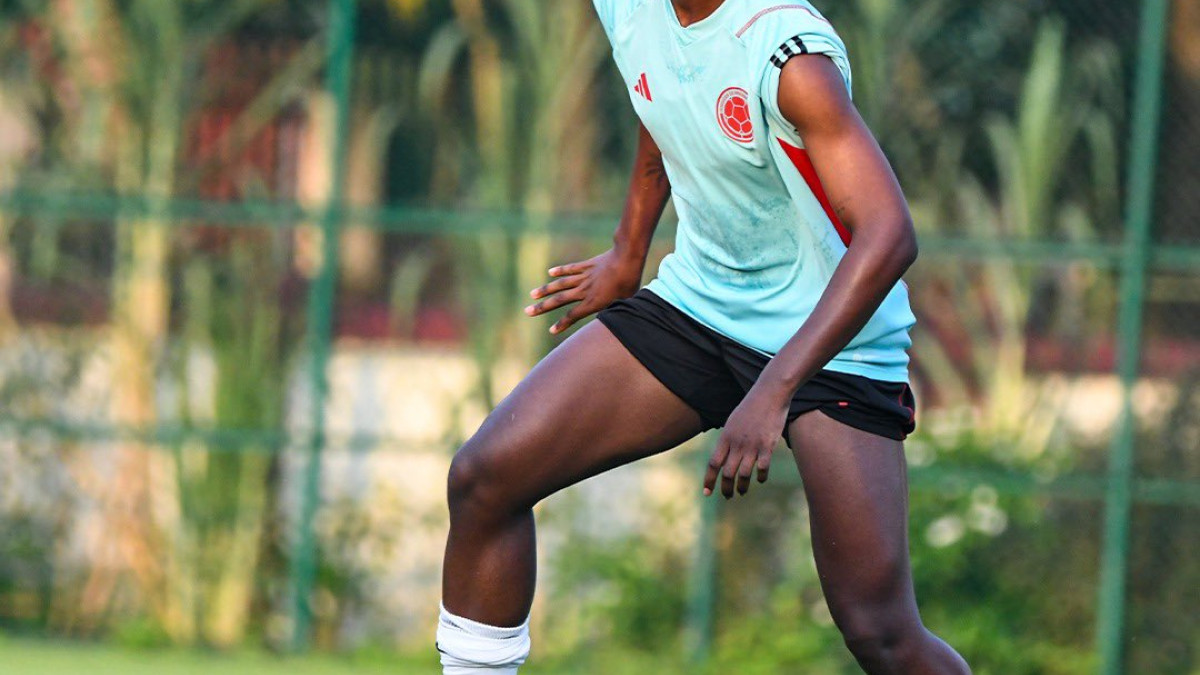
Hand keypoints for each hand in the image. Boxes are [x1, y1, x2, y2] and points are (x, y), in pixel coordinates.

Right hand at [525, 248, 643, 333]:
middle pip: (559, 300)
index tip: (551, 330)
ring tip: (532, 294)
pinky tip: (550, 272)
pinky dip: (560, 271)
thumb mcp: (624, 304)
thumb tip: (612, 324)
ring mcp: (584, 277)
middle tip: (528, 311)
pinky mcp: (587, 265)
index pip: (573, 316)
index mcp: (593, 302)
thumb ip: (614, 314)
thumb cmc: (630, 284)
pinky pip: (571, 268)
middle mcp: (584, 290)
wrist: (627, 258)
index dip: (562, 324)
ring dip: (546, 290)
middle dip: (542, 307)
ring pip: (560, 284)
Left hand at [703, 384, 790, 498]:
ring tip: (741, 492)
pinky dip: (761, 477)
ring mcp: (752, 445)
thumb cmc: (751, 407)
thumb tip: (722, 455)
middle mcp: (737, 443)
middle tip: (727, 496)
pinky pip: (762, 468)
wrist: (769, 394)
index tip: (706, 492)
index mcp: (726, 437)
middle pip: (727, 473)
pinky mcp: (768, 445)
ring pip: (744, 474)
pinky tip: (761, 479)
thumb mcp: (733, 422)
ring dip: (742, 487)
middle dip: (725, 488)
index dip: (709, 480)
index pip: (713, 464)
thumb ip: (727, 439)